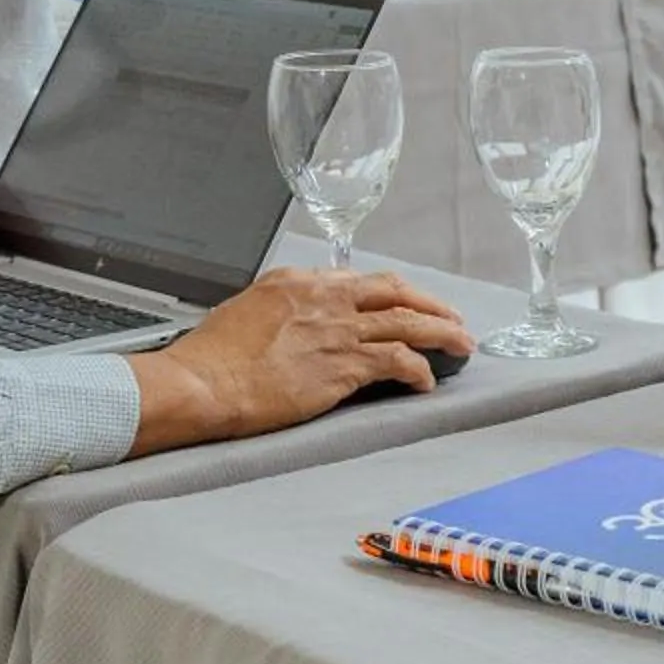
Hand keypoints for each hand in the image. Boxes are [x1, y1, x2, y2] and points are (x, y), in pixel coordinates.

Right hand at [128, 268, 475, 454]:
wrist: (202, 383)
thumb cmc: (211, 359)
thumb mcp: (245, 312)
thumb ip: (281, 311)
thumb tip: (296, 324)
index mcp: (298, 282)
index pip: (359, 281)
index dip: (390, 294)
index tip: (405, 304)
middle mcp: (324, 299)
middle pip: (394, 291)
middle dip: (429, 303)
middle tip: (452, 317)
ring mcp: (337, 330)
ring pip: (407, 322)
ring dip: (441, 333)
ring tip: (461, 344)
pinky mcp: (344, 365)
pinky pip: (398, 360)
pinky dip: (419, 369)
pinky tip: (426, 380)